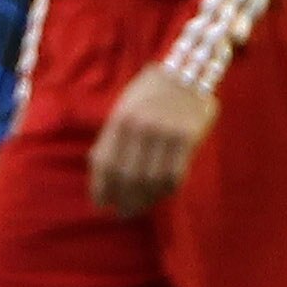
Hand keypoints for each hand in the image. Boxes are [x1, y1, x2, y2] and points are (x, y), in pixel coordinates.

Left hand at [86, 63, 215, 217]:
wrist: (186, 74)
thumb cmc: (150, 93)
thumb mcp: (124, 108)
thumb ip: (112, 137)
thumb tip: (100, 172)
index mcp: (119, 119)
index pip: (105, 162)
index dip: (101, 187)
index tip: (102, 203)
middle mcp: (139, 127)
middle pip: (127, 175)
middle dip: (123, 199)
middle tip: (123, 212)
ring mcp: (164, 132)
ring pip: (151, 179)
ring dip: (144, 199)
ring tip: (140, 207)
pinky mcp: (186, 138)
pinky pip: (174, 175)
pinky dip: (166, 190)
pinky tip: (161, 194)